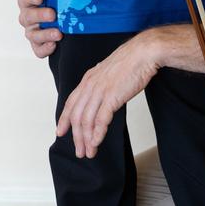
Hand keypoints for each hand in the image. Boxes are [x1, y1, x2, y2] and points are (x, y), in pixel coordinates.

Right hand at [16, 0, 61, 57]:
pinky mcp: (40, 47)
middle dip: (40, 15)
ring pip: (33, 35)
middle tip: (53, 14)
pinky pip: (39, 50)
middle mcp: (28, 18)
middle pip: (27, 17)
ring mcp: (33, 33)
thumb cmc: (56, 1)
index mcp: (29, 2)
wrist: (71, 21)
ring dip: (45, 34)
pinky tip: (54, 45)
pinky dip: (45, 49)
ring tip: (59, 33)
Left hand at [56, 31, 160, 157]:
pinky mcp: (112, 97)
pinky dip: (98, 134)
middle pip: (77, 116)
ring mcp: (100, 91)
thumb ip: (102, 84)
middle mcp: (90, 86)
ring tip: (89, 152)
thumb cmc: (132, 61)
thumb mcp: (109, 71)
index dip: (64, 119)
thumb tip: (102, 97)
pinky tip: (97, 142)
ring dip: (87, 139)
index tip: (61, 132)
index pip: (71, 103)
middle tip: (79, 151)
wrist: (144, 52)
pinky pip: (101, 120)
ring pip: (87, 121)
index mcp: (88, 79)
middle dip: (76, 136)